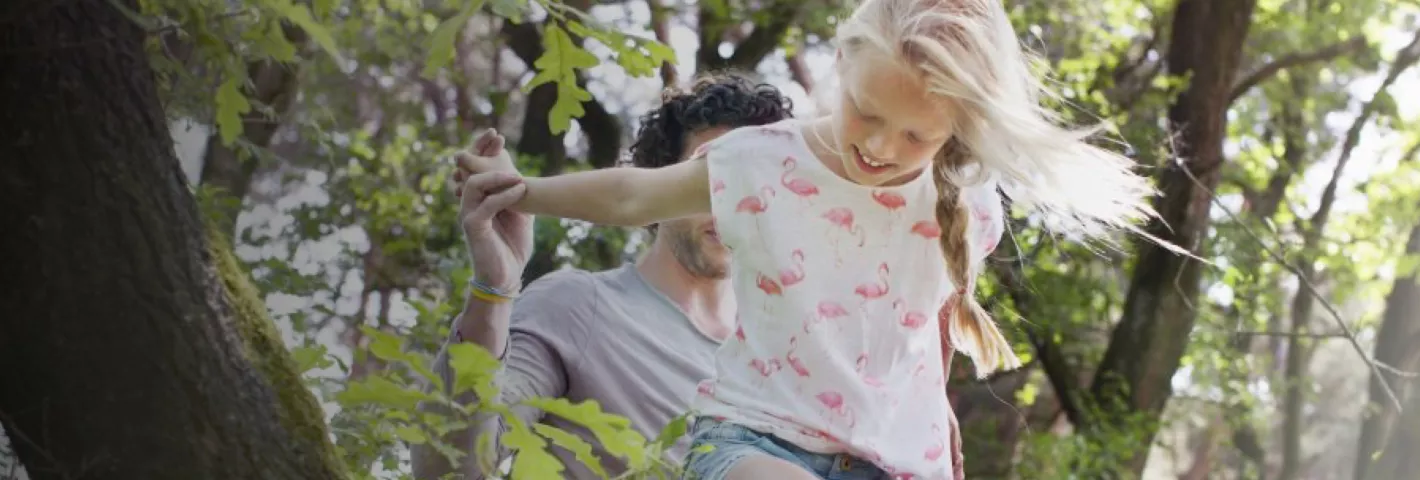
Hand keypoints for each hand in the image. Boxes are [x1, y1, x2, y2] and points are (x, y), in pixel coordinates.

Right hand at [451, 130, 531, 293]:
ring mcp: (468, 215)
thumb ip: (517, 196)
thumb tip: (526, 176)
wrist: (505, 277)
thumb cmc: (511, 247)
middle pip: (467, 169)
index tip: (497, 136)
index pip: (474, 168)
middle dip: (480, 150)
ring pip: (473, 184)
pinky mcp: (473, 228)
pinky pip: (486, 205)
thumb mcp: (518, 215)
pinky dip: (504, 195)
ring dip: (495, 175)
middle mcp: (469, 204)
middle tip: (497, 137)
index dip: (482, 150)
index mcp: (478, 199)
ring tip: (517, 175)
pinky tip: (520, 190)